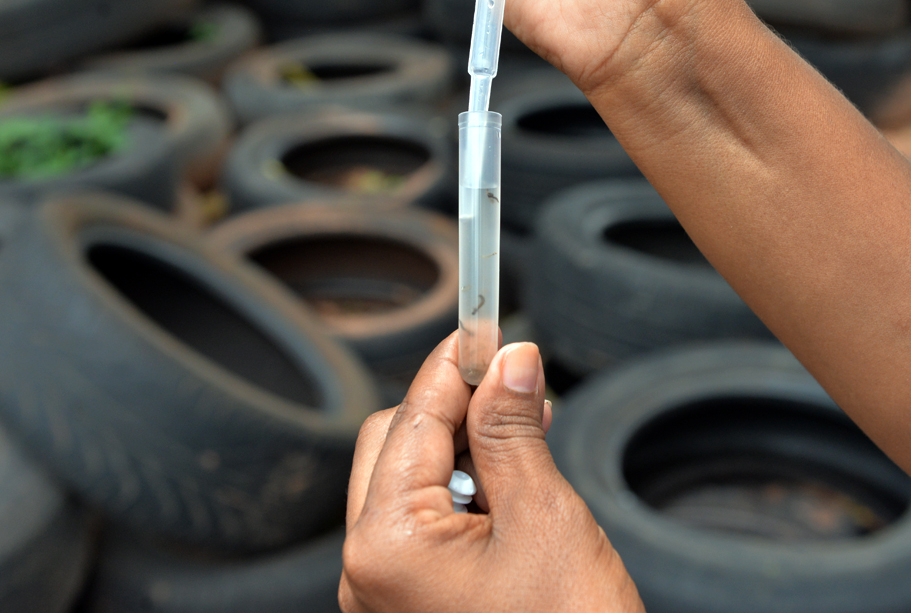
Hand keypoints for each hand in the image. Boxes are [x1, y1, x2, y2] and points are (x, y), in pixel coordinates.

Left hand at [339, 336, 644, 612]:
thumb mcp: (544, 518)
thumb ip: (513, 430)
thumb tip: (509, 360)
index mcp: (385, 545)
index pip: (413, 418)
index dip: (456, 364)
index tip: (489, 325)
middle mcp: (365, 572)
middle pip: (393, 443)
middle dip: (454, 407)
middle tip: (519, 386)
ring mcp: (383, 596)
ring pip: (406, 481)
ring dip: (462, 447)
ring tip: (527, 432)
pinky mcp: (410, 608)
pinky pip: (420, 524)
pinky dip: (462, 491)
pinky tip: (512, 480)